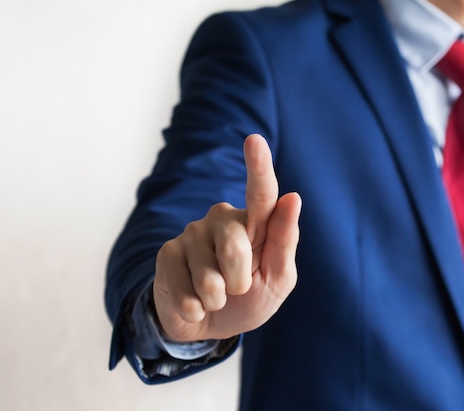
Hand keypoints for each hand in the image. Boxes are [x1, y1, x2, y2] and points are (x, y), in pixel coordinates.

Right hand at [153, 134, 301, 341]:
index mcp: (256, 222)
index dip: (258, 167)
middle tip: (237, 289)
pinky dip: (195, 309)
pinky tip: (194, 302)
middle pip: (234, 248)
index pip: (261, 194)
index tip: (255, 141)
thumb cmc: (249, 297)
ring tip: (215, 295)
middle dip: (239, 282)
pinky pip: (186, 293)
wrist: (208, 324)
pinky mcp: (168, 252)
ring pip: (209, 278)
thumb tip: (293, 197)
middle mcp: (223, 218)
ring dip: (216, 299)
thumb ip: (284, 243)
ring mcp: (192, 232)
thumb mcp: (277, 279)